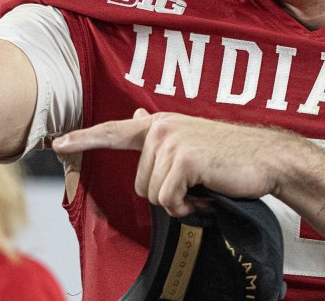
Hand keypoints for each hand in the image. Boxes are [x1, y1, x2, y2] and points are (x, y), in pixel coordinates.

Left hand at [53, 109, 292, 216]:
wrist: (268, 159)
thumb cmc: (229, 156)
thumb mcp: (190, 140)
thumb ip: (158, 132)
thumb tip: (134, 116)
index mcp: (159, 124)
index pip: (113, 131)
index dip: (83, 139)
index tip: (56, 144)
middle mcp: (161, 127)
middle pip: (138, 183)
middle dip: (165, 194)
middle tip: (194, 185)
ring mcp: (171, 141)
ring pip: (151, 194)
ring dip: (178, 202)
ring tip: (202, 188)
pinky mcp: (184, 159)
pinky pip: (168, 200)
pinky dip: (187, 208)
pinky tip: (205, 196)